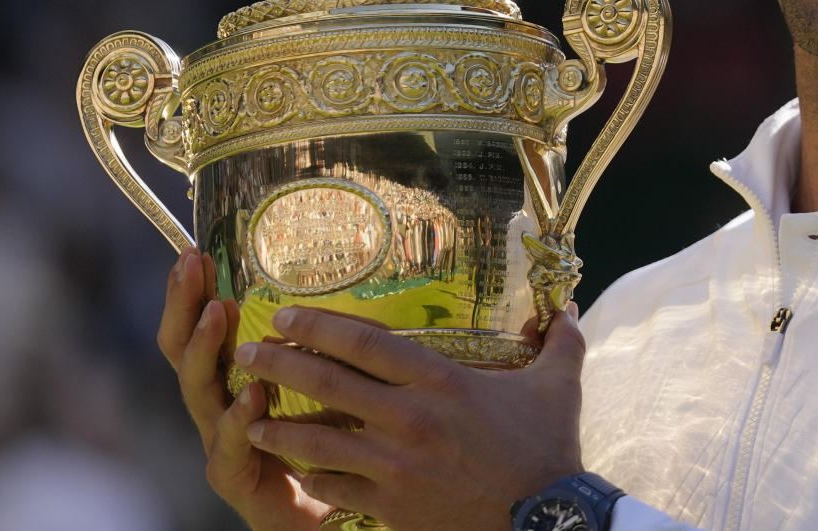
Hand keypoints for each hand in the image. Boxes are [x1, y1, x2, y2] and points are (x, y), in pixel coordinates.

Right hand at [157, 249, 333, 530]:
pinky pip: (227, 444)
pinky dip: (238, 419)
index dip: (196, 292)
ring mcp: (219, 440)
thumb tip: (335, 289)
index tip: (197, 251)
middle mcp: (218, 404)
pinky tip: (251, 396)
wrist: (326, 512)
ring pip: (198, 390)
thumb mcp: (327, 384)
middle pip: (185, 350)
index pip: (204, 327)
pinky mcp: (232, 476)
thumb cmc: (327, 443)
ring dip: (204, 349)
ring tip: (214, 314)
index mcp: (235, 377)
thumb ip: (320, 347)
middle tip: (189, 266)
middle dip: (184, 305)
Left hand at [236, 302, 586, 530]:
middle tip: (247, 352)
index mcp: (441, 381)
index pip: (364, 342)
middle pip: (327, 382)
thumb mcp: (559, 387)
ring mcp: (395, 465)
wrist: (547, 519)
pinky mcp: (392, 505)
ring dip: (278, 425)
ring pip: (317, 440)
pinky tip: (296, 468)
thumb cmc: (550, 450)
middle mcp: (409, 417)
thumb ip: (559, 342)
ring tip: (250, 417)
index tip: (283, 315)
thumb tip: (570, 308)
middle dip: (278, 364)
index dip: (317, 325)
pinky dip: (310, 476)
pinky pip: (335, 487)